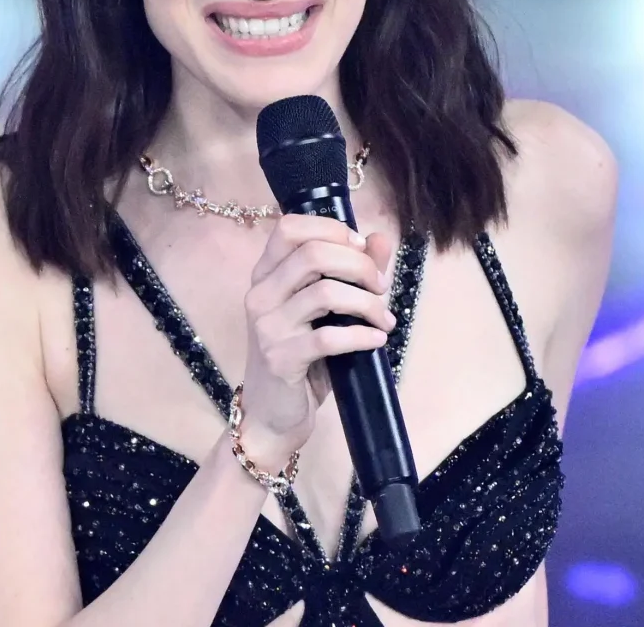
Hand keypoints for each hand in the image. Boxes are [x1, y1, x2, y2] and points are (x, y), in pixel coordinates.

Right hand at [238, 214, 395, 468]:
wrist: (271, 417)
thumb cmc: (301, 359)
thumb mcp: (326, 313)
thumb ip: (352, 272)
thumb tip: (380, 239)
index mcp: (266, 275)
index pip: (289, 227)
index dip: (331, 229)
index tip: (361, 248)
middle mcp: (260, 294)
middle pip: (313, 254)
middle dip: (359, 266)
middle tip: (381, 286)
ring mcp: (267, 326)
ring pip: (326, 292)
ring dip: (367, 303)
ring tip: (384, 319)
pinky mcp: (280, 358)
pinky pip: (330, 337)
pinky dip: (363, 335)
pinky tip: (377, 340)